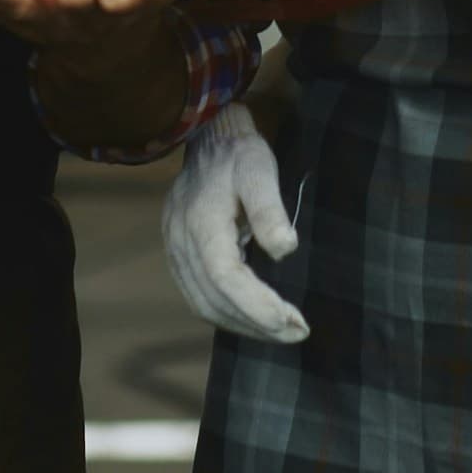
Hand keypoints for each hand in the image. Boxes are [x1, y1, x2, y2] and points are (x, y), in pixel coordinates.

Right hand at [163, 106, 306, 343]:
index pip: (225, 277)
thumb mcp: (260, 170)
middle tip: (297, 333)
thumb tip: (286, 249)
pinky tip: (253, 318)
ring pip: (203, 305)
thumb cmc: (239, 155)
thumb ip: (270, 209)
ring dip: (242, 326)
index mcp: (202, 222)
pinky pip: (197, 297)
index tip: (292, 322)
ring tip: (280, 332)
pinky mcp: (177, 256)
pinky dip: (226, 315)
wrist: (207, 139)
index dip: (256, 306)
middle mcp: (181, 242)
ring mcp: (174, 251)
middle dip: (257, 324)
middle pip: (214, 299)